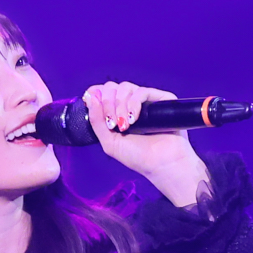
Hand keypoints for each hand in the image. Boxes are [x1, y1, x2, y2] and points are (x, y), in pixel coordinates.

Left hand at [83, 82, 211, 206]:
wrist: (161, 164)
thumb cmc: (138, 157)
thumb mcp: (109, 142)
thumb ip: (97, 121)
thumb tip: (90, 96)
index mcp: (117, 113)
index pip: (103, 93)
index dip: (96, 94)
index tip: (92, 104)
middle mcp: (130, 104)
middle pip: (112, 88)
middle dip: (107, 104)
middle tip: (112, 123)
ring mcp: (145, 101)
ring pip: (125, 87)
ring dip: (119, 105)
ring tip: (124, 125)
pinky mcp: (160, 99)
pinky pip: (142, 91)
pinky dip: (134, 103)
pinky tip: (133, 119)